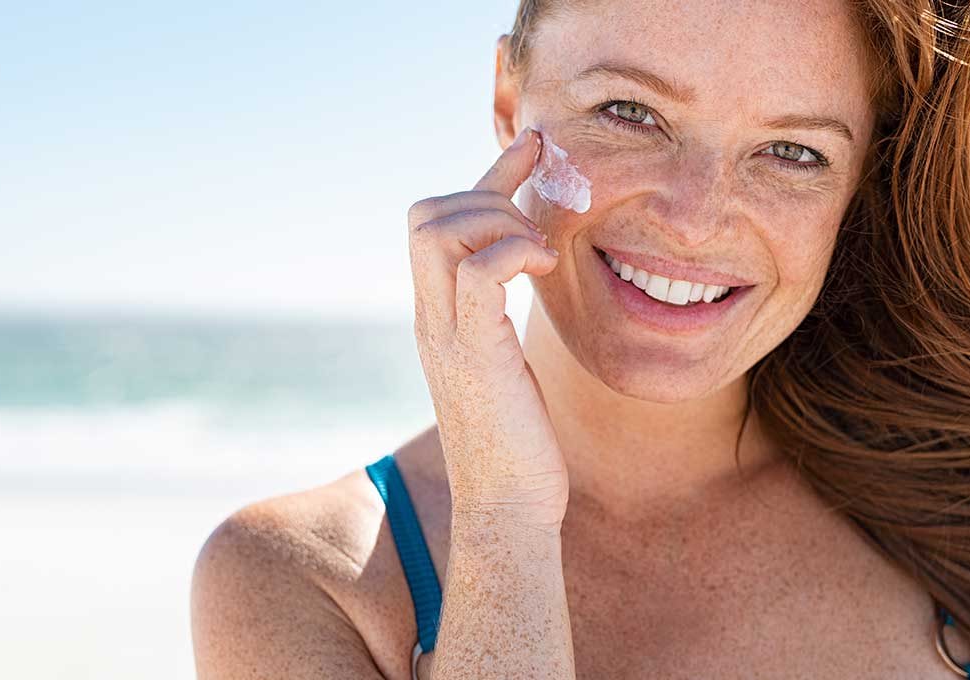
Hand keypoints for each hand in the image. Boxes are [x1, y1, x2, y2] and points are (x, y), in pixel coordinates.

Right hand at [407, 126, 567, 532]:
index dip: (489, 176)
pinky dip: (512, 253)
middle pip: (425, 213)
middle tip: (537, 233)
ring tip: (540, 257)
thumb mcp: (506, 364)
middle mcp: (432, 318)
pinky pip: (478, 274)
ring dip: (499, 222)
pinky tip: (544, 272)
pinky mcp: (476, 356)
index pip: (440, 220)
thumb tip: (528, 278)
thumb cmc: (518, 441)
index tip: (534, 148)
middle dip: (487, 198)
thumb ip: (503, 318)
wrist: (508, 508)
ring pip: (440, 230)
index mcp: (439, 315)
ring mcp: (447, 336)